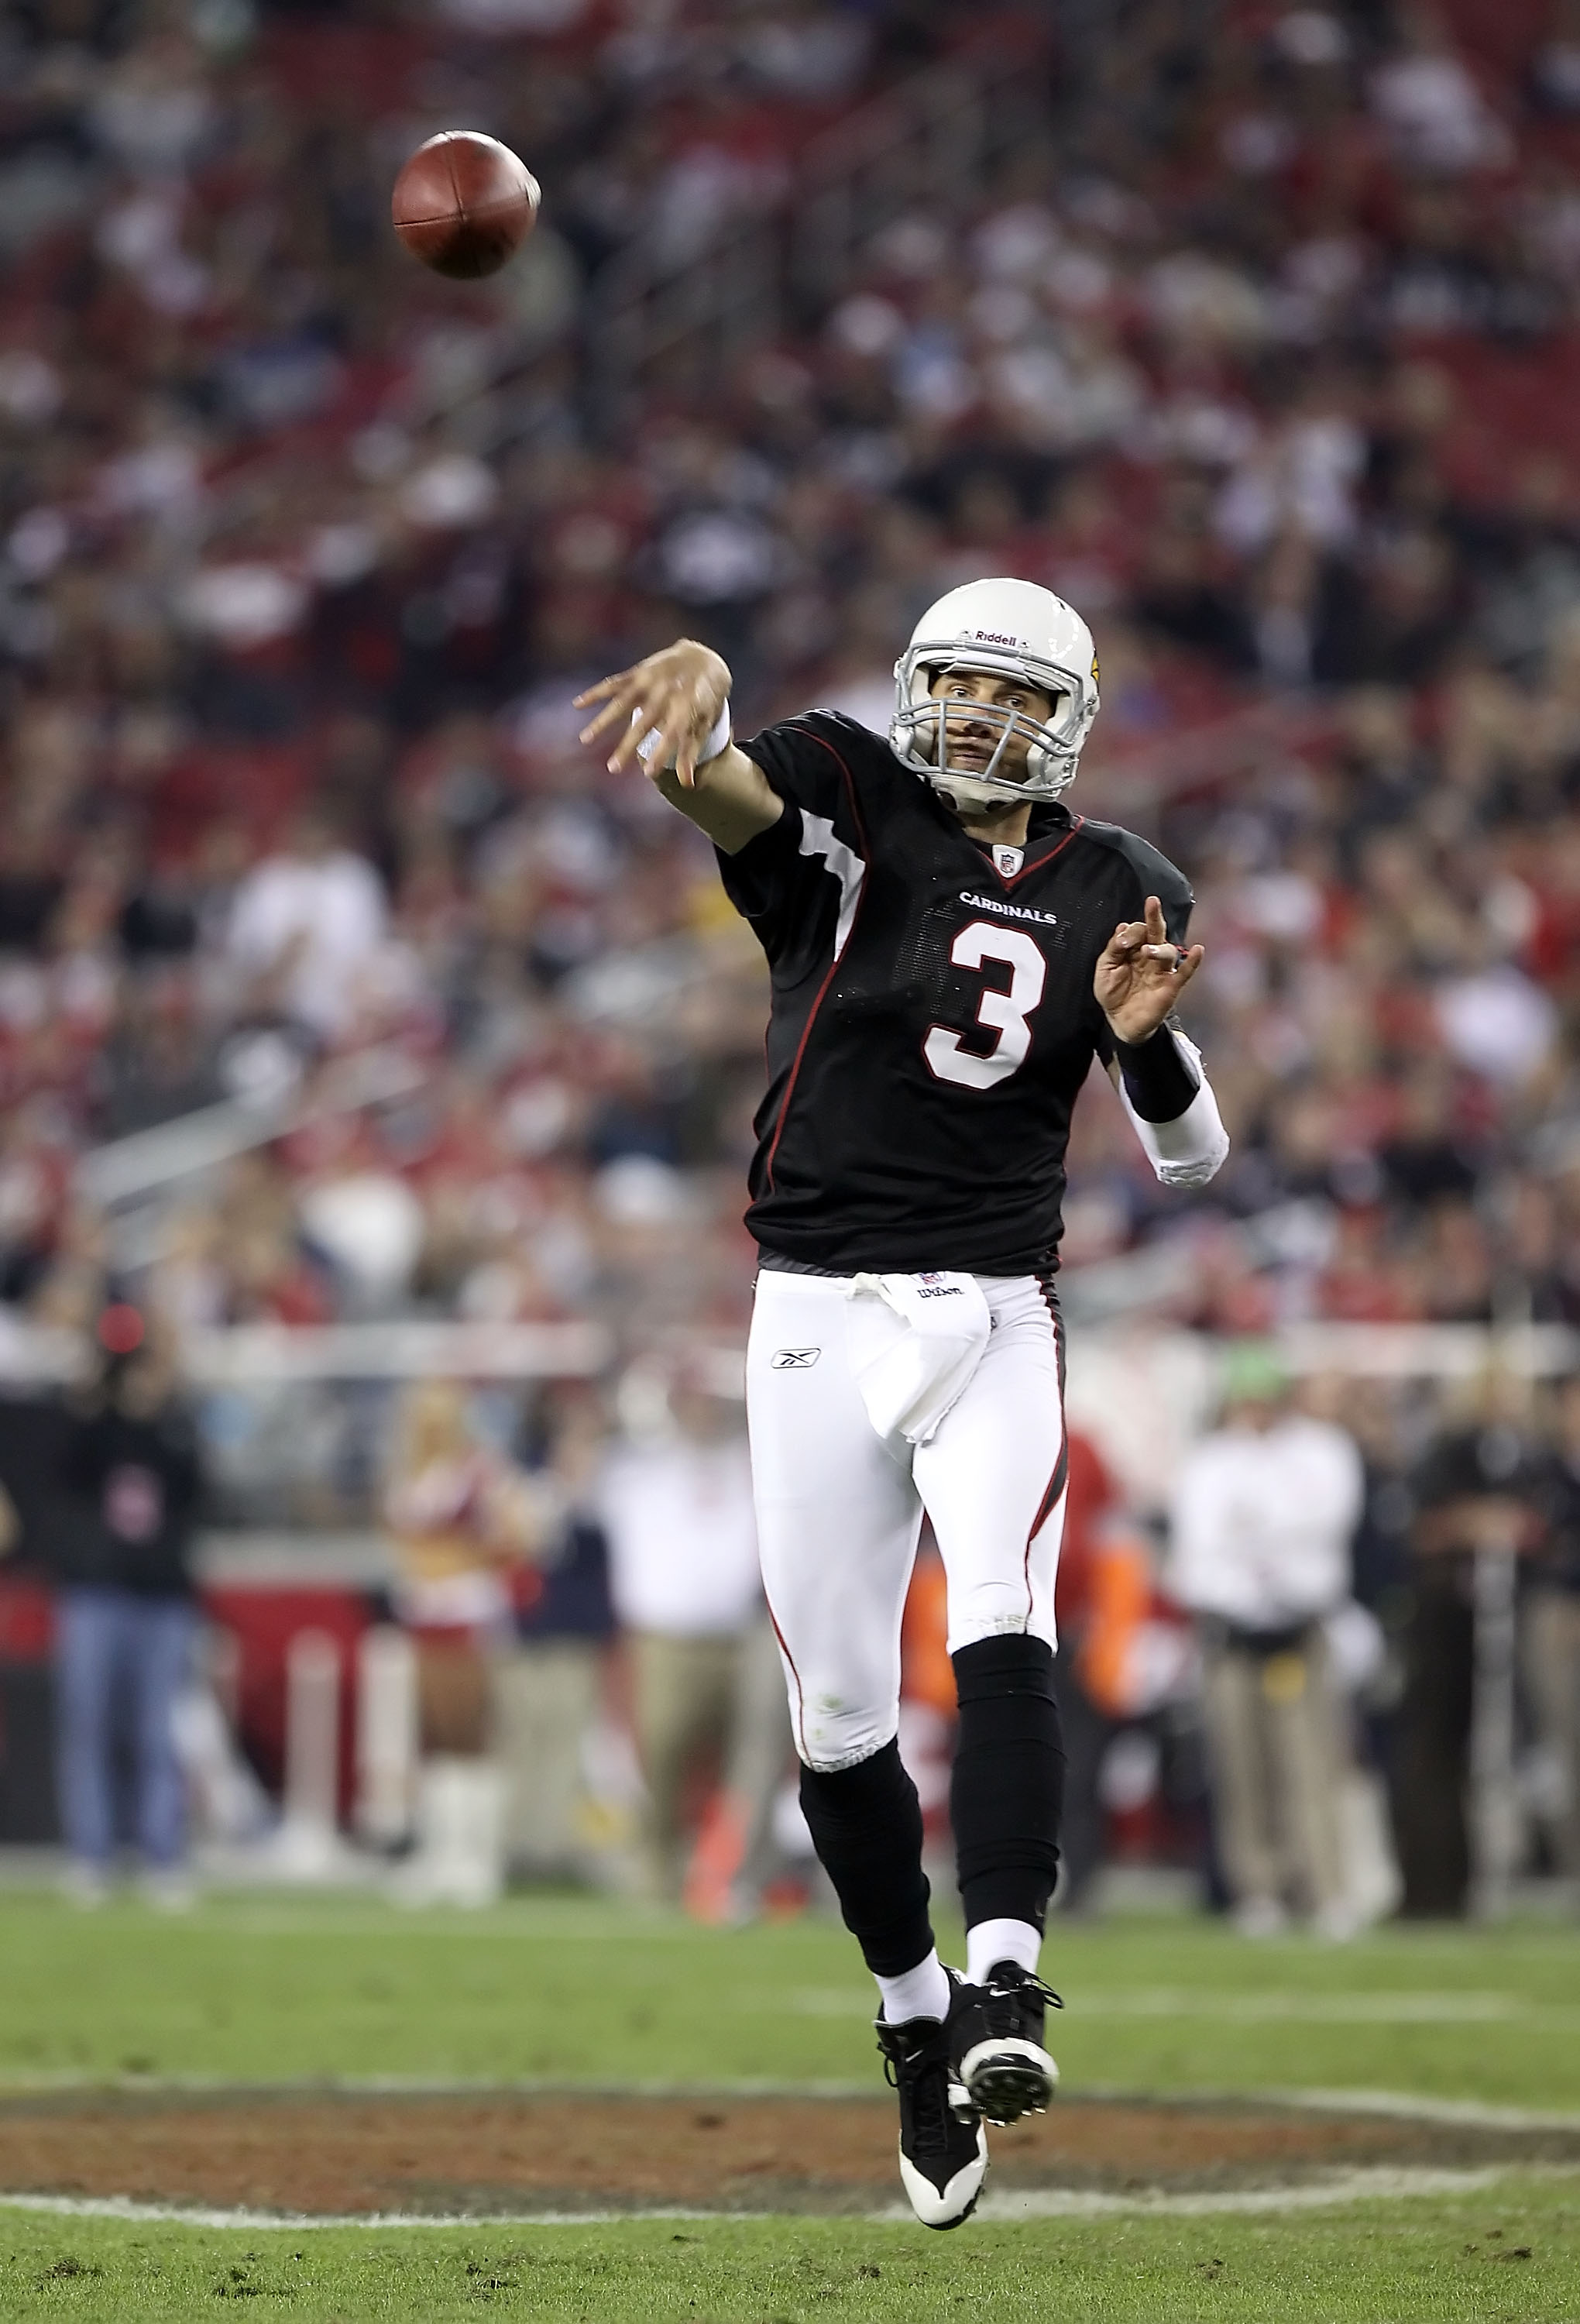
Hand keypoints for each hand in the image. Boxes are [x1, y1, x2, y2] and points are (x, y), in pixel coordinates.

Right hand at [574, 639, 731, 787]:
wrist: (703, 660)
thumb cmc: (705, 701)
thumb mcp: (703, 725)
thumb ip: (691, 753)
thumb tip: (687, 786)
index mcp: (686, 708)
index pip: (673, 736)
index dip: (662, 754)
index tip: (649, 774)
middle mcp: (666, 694)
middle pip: (643, 724)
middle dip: (627, 747)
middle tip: (612, 769)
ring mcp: (650, 681)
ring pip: (622, 704)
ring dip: (602, 722)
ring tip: (585, 739)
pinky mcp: (638, 672)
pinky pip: (614, 683)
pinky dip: (596, 693)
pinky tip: (577, 704)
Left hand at [1095, 894, 1203, 1043]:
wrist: (1119, 1022)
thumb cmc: (1113, 993)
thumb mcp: (1105, 968)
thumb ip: (1114, 948)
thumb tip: (1123, 926)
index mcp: (1134, 948)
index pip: (1137, 930)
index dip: (1130, 933)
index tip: (1121, 943)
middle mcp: (1150, 956)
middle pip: (1156, 932)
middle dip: (1154, 916)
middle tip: (1152, 901)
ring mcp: (1162, 971)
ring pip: (1168, 951)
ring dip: (1159, 948)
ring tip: (1147, 950)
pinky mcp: (1170, 987)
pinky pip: (1184, 972)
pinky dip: (1192, 962)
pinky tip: (1198, 950)